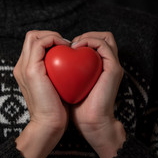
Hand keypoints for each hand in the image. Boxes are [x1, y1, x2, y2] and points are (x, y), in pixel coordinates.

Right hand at [14, 30, 69, 157]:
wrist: (48, 125)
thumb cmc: (56, 109)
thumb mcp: (54, 88)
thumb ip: (55, 75)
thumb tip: (68, 66)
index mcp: (25, 71)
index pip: (33, 45)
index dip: (49, 41)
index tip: (66, 49)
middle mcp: (21, 66)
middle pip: (31, 37)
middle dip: (50, 35)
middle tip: (66, 45)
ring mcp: (24, 67)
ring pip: (34, 36)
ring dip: (52, 36)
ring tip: (66, 45)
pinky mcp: (31, 69)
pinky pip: (40, 43)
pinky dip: (53, 40)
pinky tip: (66, 48)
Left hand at [71, 31, 125, 157]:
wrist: (89, 123)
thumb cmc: (72, 107)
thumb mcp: (62, 85)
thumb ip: (59, 72)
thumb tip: (43, 59)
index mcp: (97, 68)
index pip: (93, 43)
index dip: (78, 40)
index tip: (61, 48)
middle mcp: (106, 65)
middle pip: (101, 37)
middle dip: (83, 35)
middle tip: (66, 44)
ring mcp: (112, 65)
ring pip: (105, 37)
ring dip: (86, 36)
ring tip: (72, 44)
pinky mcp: (114, 68)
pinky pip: (104, 45)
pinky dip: (90, 41)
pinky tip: (76, 47)